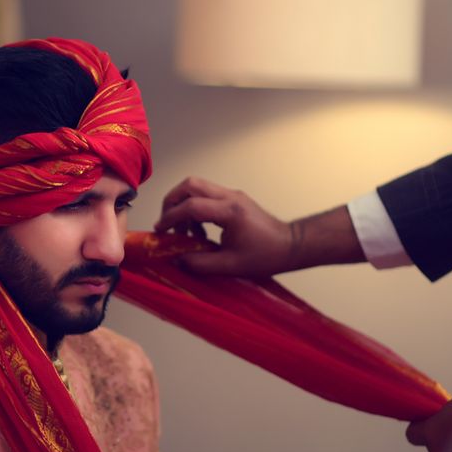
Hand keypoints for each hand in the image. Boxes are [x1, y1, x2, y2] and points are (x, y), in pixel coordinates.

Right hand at [154, 176, 293, 277]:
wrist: (290, 246)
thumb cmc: (266, 255)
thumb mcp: (231, 266)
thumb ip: (200, 264)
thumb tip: (178, 260)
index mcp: (230, 211)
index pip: (191, 206)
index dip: (171, 217)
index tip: (161, 230)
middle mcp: (230, 197)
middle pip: (190, 185)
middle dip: (172, 202)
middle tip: (167, 224)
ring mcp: (232, 195)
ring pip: (197, 187)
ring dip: (183, 205)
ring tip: (186, 233)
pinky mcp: (234, 199)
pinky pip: (206, 195)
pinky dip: (195, 208)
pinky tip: (200, 231)